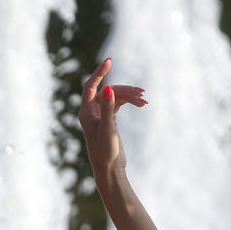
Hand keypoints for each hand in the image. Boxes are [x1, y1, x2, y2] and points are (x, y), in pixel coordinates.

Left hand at [77, 57, 146, 177]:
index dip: (100, 72)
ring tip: (144, 100)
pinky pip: (119, 104)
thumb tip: (108, 87)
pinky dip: (130, 102)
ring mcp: (101, 114)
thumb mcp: (108, 128)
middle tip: (141, 93)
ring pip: (116, 97)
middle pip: (108, 91)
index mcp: (86, 111)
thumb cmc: (105, 151)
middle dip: (125, 90)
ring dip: (130, 96)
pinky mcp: (110, 119)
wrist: (109, 168)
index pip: (91, 85)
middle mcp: (91, 111)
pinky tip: (142, 103)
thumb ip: (108, 107)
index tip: (110, 60)